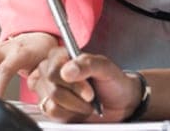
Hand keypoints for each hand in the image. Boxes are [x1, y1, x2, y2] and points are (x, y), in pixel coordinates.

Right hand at [28, 47, 142, 122]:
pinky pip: (51, 112)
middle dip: (76, 95)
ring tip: (87, 103)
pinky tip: (78, 109)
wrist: (120, 104)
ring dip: (75, 105)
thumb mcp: (106, 68)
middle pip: (52, 86)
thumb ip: (87, 64)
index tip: (89, 91)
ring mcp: (49, 89)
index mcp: (61, 56)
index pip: (54, 67)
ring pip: (51, 100)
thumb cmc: (112, 81)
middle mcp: (52, 71)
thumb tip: (66, 71)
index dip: (72, 82)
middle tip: (91, 96)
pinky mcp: (50, 107)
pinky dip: (69, 113)